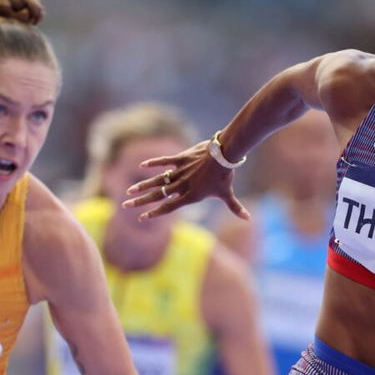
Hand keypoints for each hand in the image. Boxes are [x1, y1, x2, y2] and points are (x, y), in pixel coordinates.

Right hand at [123, 138, 248, 221]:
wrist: (225, 155)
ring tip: (130, 190)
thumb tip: (248, 219)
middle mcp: (182, 185)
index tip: (142, 217)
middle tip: (126, 205)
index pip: (169, 207)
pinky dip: (154, 163)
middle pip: (158, 195)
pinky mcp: (181, 158)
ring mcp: (180, 171)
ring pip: (158, 180)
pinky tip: (142, 167)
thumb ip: (235, 207)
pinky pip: (165, 162)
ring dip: (143, 185)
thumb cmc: (226, 176)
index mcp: (191, 196)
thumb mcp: (228, 194)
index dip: (155, 213)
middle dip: (141, 201)